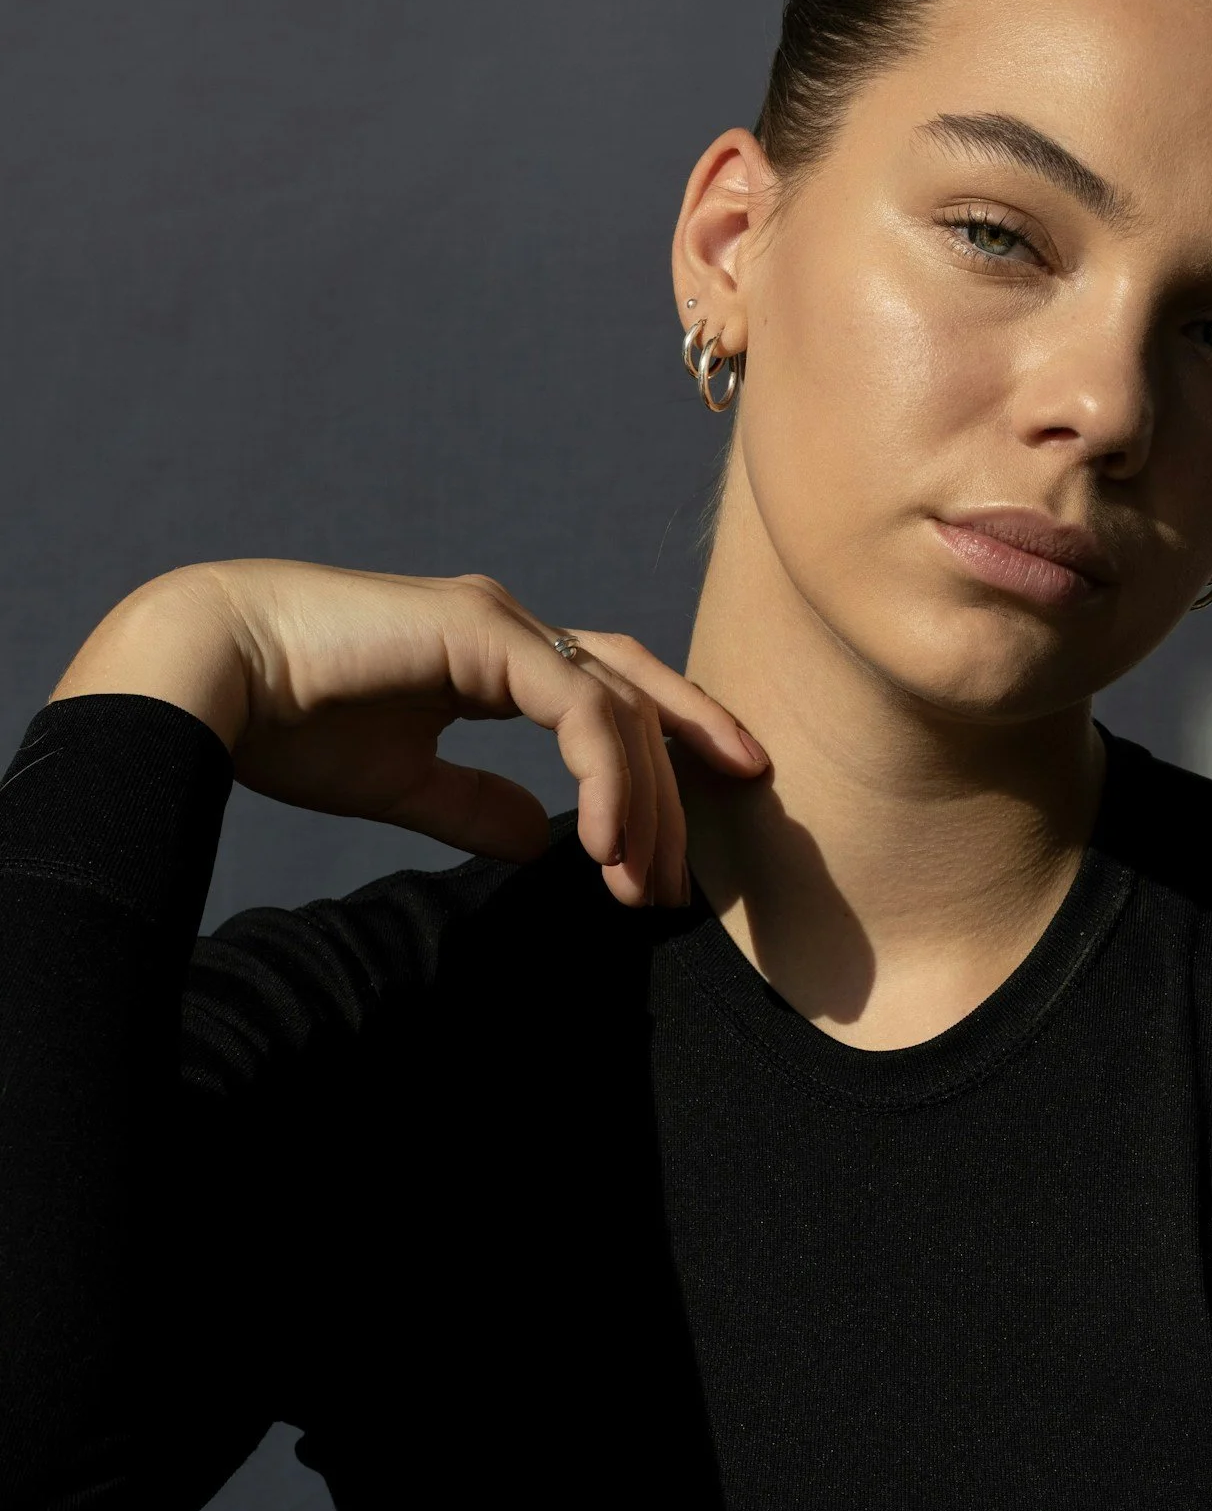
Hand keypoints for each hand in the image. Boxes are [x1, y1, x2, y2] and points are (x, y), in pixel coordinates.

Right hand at [50, 560, 765, 903]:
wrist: (208, 675)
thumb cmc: (286, 723)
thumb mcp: (403, 783)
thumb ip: (475, 806)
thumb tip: (540, 841)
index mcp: (495, 656)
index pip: (615, 696)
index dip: (672, 751)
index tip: (703, 827)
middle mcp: (511, 629)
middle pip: (636, 701)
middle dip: (672, 797)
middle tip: (677, 888)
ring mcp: (500, 622)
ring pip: (618, 707)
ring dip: (641, 804)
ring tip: (638, 886)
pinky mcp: (481, 631)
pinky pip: (575, 708)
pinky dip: (604, 777)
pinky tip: (605, 846)